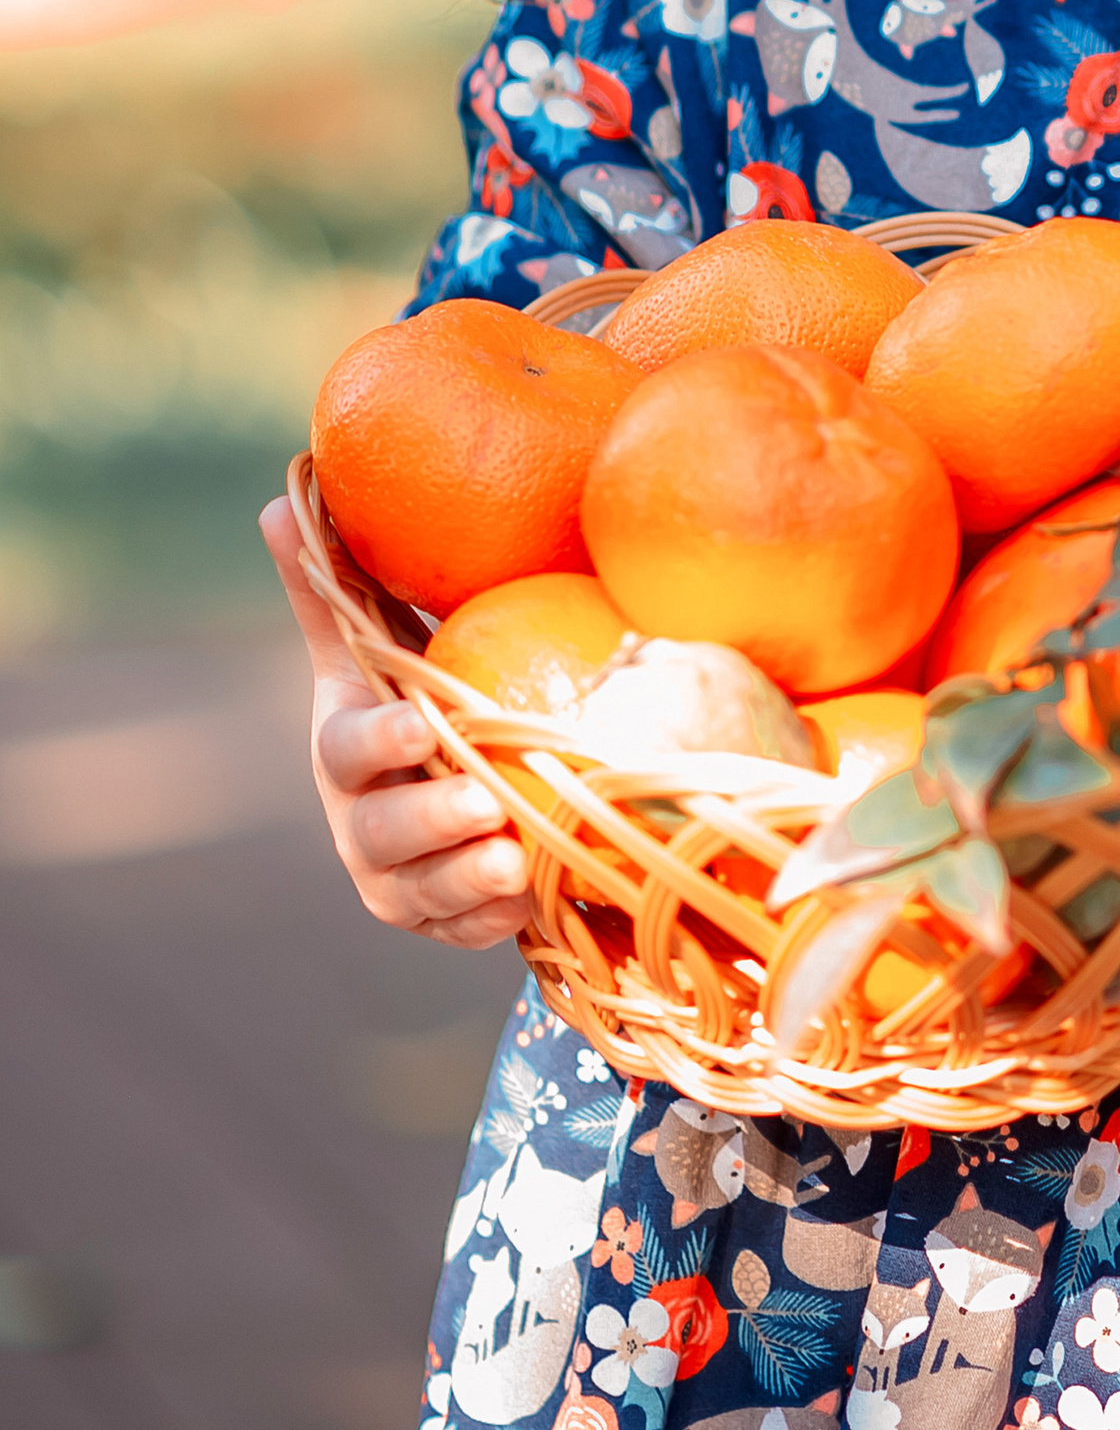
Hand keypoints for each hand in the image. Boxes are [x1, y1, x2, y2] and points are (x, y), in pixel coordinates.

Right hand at [261, 496, 531, 947]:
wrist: (441, 789)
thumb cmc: (409, 699)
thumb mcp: (374, 646)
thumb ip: (333, 583)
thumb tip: (279, 495)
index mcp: (344, 752)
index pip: (348, 749)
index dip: (380, 741)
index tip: (422, 724)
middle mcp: (361, 823)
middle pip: (384, 832)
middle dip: (431, 822)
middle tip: (486, 804)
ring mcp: (399, 882)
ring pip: (426, 893)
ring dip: (468, 881)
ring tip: (515, 859)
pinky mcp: (442, 924)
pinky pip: (465, 933)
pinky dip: (492, 923)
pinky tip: (529, 903)